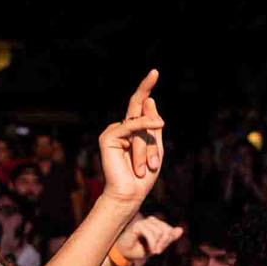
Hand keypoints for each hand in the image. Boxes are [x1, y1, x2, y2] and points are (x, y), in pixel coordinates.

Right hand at [96, 70, 164, 210]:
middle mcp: (122, 128)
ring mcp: (114, 132)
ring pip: (139, 125)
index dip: (146, 89)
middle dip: (146, 89)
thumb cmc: (143, 176)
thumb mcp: (155, 147)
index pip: (140, 106)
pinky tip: (158, 125)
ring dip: (148, 147)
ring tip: (148, 166)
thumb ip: (152, 125)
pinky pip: (130, 126)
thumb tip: (149, 99)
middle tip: (155, 72)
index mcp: (133, 130)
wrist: (130, 193)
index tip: (154, 73)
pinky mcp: (108, 138)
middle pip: (139, 109)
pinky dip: (144, 127)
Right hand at [112, 213, 184, 263]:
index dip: (168, 240)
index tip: (160, 250)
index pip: (168, 229)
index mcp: (155, 224)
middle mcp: (149, 221)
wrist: (124, 253)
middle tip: (157, 252)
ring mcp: (143, 222)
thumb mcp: (156, 246)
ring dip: (158, 244)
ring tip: (153, 252)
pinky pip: (151, 234)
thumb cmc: (139, 249)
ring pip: (160, 232)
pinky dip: (153, 243)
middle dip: (164, 243)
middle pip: (166, 230)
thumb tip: (181, 230)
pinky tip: (150, 250)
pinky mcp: (137, 226)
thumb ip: (168, 239)